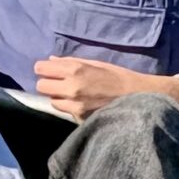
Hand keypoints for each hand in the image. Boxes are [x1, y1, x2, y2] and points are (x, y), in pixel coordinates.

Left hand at [33, 57, 178, 117]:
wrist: (137, 97)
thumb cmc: (117, 77)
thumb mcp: (95, 63)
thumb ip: (70, 62)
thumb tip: (51, 60)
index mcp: (75, 69)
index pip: (41, 68)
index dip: (44, 69)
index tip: (49, 71)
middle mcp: (71, 87)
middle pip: (41, 86)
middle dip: (48, 84)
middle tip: (60, 83)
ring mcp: (75, 104)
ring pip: (52, 100)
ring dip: (59, 97)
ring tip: (75, 95)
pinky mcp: (80, 118)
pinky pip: (65, 111)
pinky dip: (70, 107)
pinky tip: (83, 104)